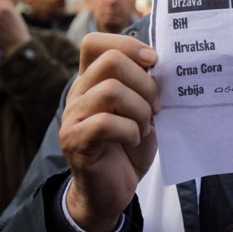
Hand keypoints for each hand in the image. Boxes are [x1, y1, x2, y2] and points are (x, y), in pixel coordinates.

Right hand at [60, 33, 158, 231]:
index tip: (153, 62)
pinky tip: (134, 140)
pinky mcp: (76, 141)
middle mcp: (78, 92)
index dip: (127, 44)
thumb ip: (144, 86)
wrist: (112, 191)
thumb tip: (158, 65)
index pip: (95, 42)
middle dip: (144, 82)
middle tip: (154, 106)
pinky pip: (106, 123)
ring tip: (144, 127)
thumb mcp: (142, 109)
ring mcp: (73, 116)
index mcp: (92, 80)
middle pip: (111, 61)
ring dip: (139, 109)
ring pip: (111, 90)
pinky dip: (130, 131)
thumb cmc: (129, 146)